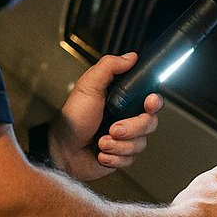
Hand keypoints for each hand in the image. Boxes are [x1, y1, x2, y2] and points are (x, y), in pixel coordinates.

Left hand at [49, 52, 162, 180]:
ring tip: (101, 142)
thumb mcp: (88, 86)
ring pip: (141, 143)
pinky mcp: (121, 156)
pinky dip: (114, 157)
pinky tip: (101, 153)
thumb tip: (131, 56)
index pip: (150, 98)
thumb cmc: (73, 118)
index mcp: (123, 100)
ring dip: (118, 145)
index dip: (154, 101)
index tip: (148, 103)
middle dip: (131, 128)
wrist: (62, 150)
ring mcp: (126, 138)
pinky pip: (130, 159)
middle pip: (150, 123)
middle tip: (113, 128)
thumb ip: (109, 67)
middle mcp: (128, 118)